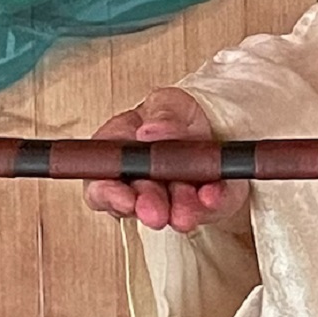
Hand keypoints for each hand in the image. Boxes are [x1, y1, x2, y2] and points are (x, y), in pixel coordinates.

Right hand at [83, 87, 249, 233]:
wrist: (217, 126)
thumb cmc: (178, 115)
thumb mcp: (168, 103)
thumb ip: (161, 115)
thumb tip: (150, 130)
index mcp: (120, 152)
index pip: (100, 182)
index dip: (109, 194)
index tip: (126, 199)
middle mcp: (140, 181)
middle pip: (135, 201)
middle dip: (148, 205)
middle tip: (156, 212)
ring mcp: (169, 197)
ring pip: (169, 210)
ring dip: (178, 210)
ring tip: (186, 212)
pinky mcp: (201, 204)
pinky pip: (207, 207)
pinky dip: (212, 202)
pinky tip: (212, 196)